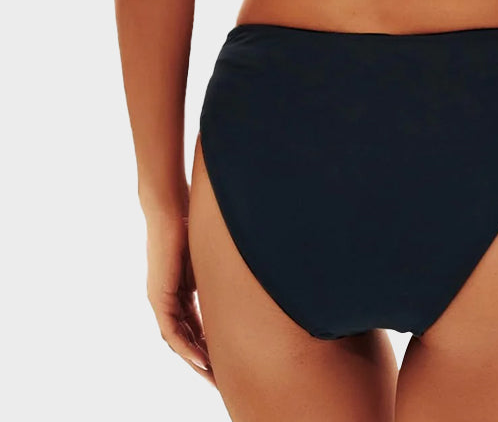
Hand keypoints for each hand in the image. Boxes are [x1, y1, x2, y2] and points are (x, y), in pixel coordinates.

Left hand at [145, 212, 214, 384]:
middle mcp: (168, 300)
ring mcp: (161, 299)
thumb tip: (243, 278)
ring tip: (212, 377)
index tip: (225, 361)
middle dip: (203, 361)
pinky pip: (172, 330)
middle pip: (186, 339)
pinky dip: (186, 346)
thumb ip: (218, 275)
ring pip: (178, 340)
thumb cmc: (190, 225)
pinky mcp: (159, 296)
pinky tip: (201, 359)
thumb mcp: (209, 257)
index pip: (195, 327)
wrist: (169, 209)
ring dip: (195, 360)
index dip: (209, 345)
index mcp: (180, 291)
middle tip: (219, 381)